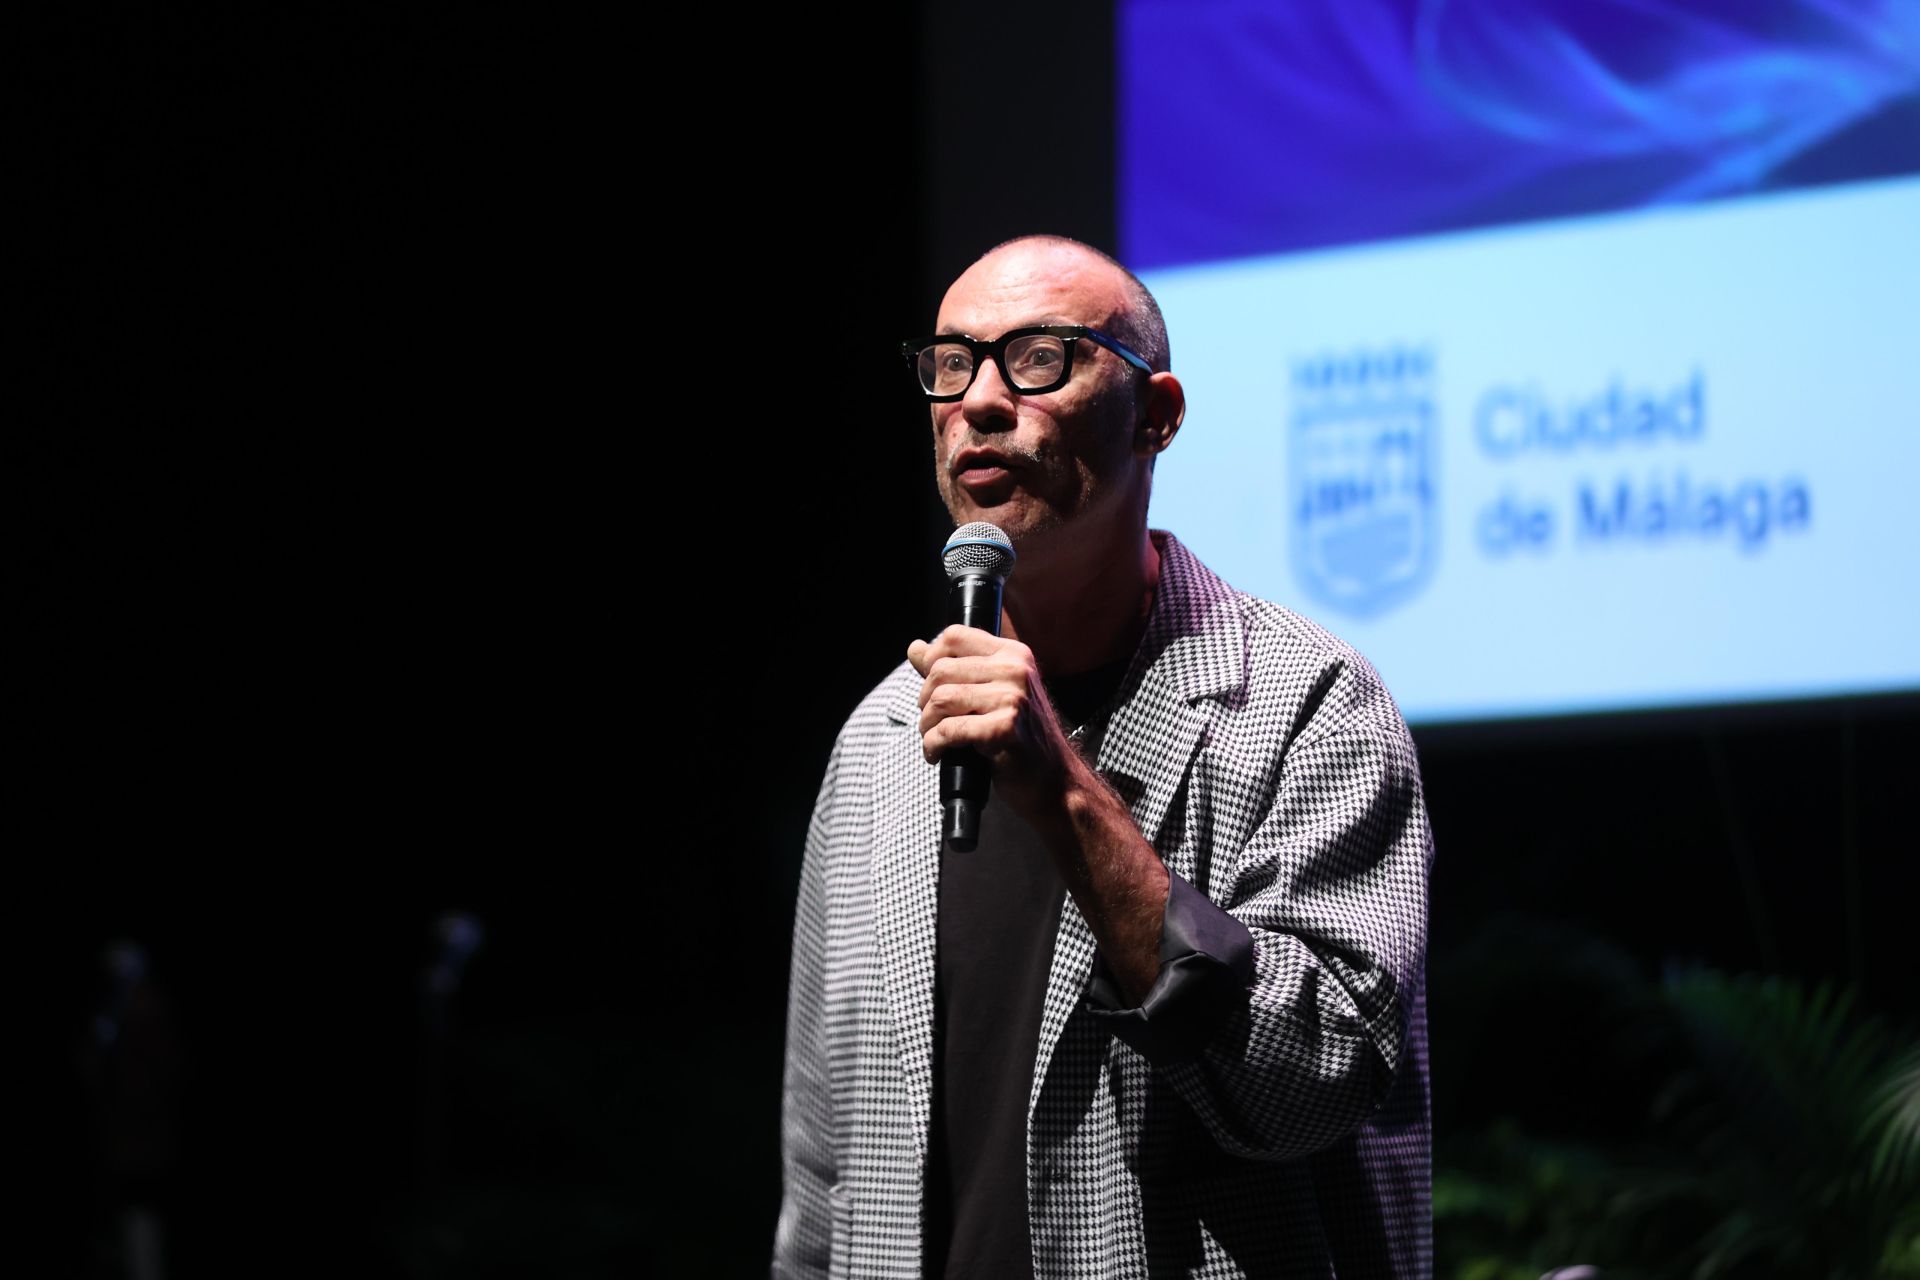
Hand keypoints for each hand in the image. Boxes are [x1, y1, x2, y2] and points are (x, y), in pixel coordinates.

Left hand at [907, 625, 1079, 821]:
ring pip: (941, 699)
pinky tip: (938, 754)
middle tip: (931, 722)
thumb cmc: (1020, 737)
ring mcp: (1013, 697)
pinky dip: (934, 745)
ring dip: (927, 725)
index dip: (930, 660)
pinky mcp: (1005, 727)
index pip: (955, 637)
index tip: (931, 687)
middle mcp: (1016, 669)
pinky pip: (949, 729)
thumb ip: (955, 669)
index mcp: (1013, 654)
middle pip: (941, 670)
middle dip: (924, 700)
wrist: (1054, 780)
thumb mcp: (991, 693)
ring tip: (934, 740)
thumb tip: (915, 648)